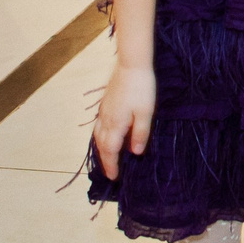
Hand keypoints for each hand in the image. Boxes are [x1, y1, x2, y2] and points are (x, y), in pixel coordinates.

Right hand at [91, 62, 155, 177]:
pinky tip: (106, 135)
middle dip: (105, 160)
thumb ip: (140, 133)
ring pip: (98, 135)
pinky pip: (99, 126)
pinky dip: (101, 136)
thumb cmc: (142, 88)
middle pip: (102, 145)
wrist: (132, 64)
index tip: (114, 178)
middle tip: (110, 173)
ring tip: (107, 157)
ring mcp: (103, 110)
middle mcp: (106, 119)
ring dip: (101, 149)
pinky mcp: (105, 103)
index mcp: (116, 124)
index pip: (111, 151)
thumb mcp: (146, 113)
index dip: (112, 165)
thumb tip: (135, 153)